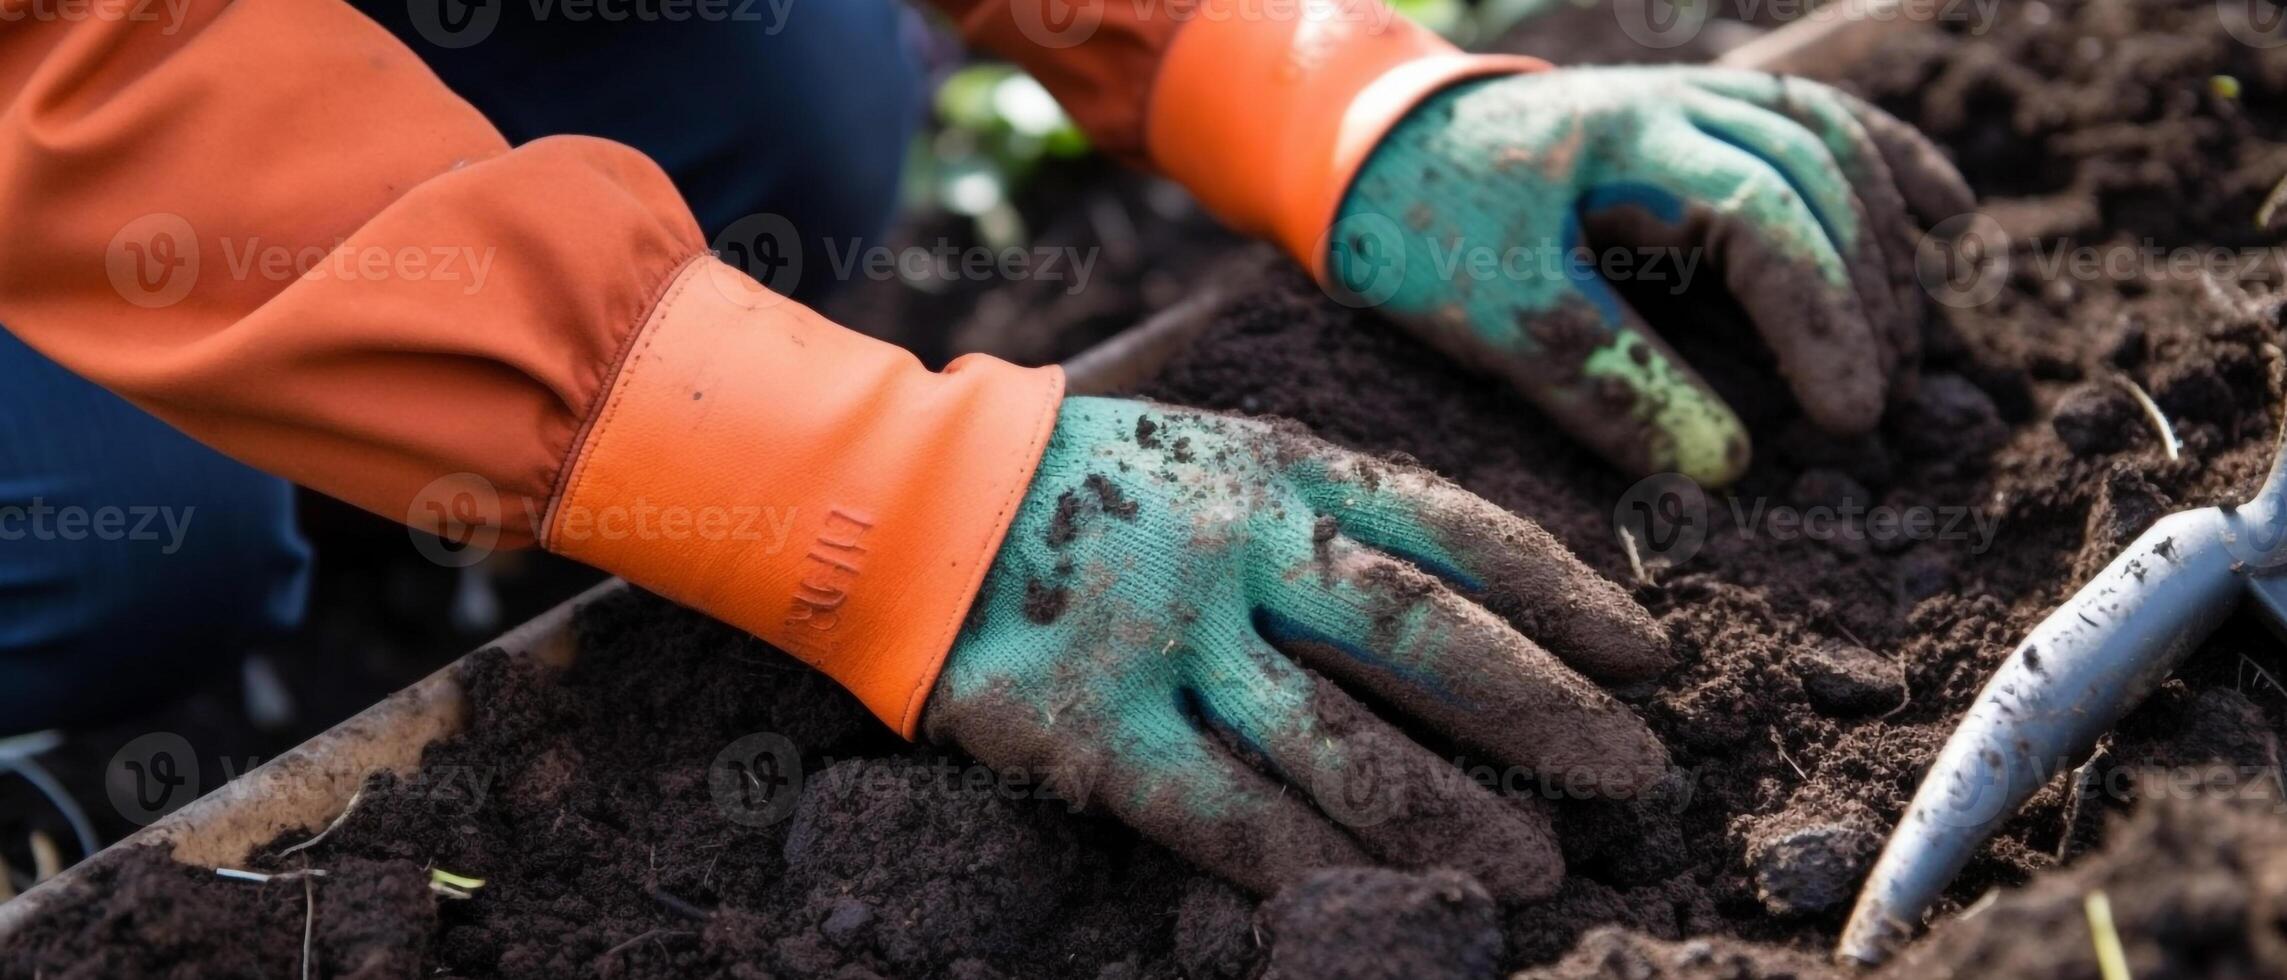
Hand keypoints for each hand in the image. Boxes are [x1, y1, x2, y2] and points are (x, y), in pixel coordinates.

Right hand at [923, 397, 1670, 898]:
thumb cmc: (1078, 476)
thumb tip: (1462, 578)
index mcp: (1281, 466)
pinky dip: (1322, 867)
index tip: (1645, 655)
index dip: (1565, 595)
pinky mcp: (1099, 734)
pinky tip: (1394, 897)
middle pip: (1428, 639)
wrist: (905, 503)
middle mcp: (1241, 546)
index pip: (1458, 530)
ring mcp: (1169, 643)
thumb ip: (1321, 496)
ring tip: (1539, 866)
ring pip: (1347, 746)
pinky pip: (1233, 817)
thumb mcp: (1212, 442)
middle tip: (1633, 775)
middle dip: (1546, 713)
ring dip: (1459, 815)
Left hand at [1332, 66, 1974, 485]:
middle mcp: (1677, 100)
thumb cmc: (1422, 232)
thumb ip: (1606, 382)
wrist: (1367, 147)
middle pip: (1820, 182)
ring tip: (1903, 348)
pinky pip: (1821, 120)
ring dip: (1884, 244)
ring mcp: (1694, 95)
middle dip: (1865, 297)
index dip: (1825, 320)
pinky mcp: (1700, 110)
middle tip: (1873, 404)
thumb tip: (1728, 465)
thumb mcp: (1494, 316)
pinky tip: (1947, 218)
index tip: (1851, 416)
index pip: (1768, 219)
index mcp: (1626, 140)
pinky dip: (1890, 165)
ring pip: (1835, 146)